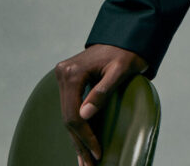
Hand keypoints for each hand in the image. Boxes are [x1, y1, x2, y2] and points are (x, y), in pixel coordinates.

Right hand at [55, 44, 147, 164]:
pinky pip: (69, 107)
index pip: (74, 114)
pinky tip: (80, 141)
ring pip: (66, 114)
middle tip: (89, 165)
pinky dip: (76, 125)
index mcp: (73, 72)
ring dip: (76, 138)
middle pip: (68, 117)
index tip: (97, 154)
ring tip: (85, 161)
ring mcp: (63, 75)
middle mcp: (63, 73)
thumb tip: (84, 116)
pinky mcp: (67, 78)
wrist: (124, 37)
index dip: (85, 137)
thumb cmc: (126, 53)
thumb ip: (102, 92)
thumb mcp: (120, 71)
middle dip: (79, 143)